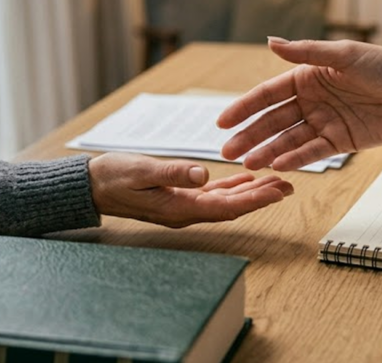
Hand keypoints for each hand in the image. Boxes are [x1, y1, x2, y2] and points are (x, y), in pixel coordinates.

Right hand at [87, 153, 293, 227]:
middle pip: (232, 207)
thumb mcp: (142, 170)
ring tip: (276, 182)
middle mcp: (186, 211)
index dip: (254, 200)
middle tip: (289, 186)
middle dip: (261, 197)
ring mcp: (183, 206)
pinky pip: (212, 195)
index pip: (226, 207)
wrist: (91, 185)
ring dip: (250, 192)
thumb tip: (203, 175)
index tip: (278, 191)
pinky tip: (245, 179)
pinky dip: (231, 187)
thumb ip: (173, 172)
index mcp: (180, 208)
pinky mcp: (178, 196)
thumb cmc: (113, 177)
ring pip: (225, 201)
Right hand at [218, 37, 381, 170]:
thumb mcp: (345, 55)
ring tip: (248, 163)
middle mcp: (311, 101)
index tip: (222, 121)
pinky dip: (296, 159)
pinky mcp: (340, 142)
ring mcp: (324, 122)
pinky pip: (313, 152)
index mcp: (307, 77)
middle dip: (249, 136)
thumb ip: (307, 53)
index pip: (267, 95)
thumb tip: (271, 41)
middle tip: (227, 152)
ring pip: (288, 139)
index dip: (243, 108)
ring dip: (268, 151)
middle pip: (273, 121)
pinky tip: (278, 165)